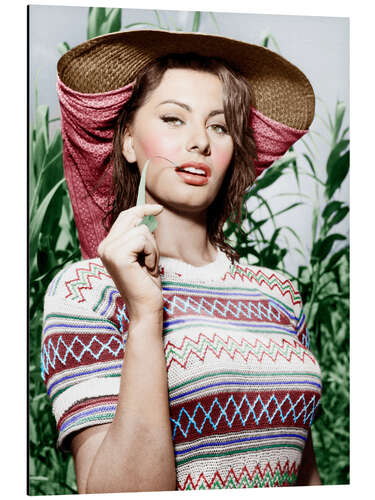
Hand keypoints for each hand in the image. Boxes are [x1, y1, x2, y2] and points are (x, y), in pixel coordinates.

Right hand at [98, 204, 163, 321]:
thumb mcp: (143, 254)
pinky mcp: (118, 256)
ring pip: (142, 230)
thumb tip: (149, 213)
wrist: (145, 307)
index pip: (124, 217)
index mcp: (107, 245)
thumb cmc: (147, 283)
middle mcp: (104, 246)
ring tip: (148, 266)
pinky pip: (143, 239)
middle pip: (133, 219)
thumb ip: (140, 235)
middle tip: (151, 258)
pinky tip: (147, 269)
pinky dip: (152, 254)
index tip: (159, 209)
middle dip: (149, 236)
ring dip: (152, 249)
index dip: (142, 209)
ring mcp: (109, 250)